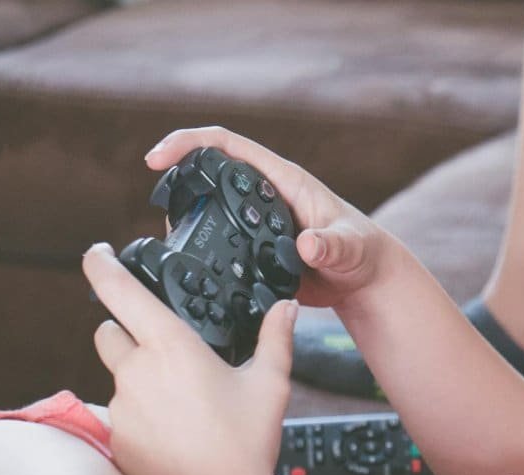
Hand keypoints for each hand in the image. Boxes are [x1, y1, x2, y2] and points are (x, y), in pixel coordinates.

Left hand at [82, 242, 296, 474]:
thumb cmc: (246, 444)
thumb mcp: (271, 385)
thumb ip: (276, 339)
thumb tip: (286, 309)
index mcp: (171, 347)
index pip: (120, 291)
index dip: (101, 265)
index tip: (97, 253)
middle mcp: (136, 372)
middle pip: (108, 331)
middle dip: (126, 330)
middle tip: (163, 347)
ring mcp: (121, 406)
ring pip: (118, 374)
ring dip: (138, 376)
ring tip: (182, 401)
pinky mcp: (115, 438)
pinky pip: (122, 411)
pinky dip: (142, 412)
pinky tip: (176, 431)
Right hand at [145, 127, 400, 313]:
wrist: (365, 282)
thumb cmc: (364, 254)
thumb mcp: (349, 248)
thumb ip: (330, 245)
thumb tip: (307, 244)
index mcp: (284, 180)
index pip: (229, 146)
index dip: (190, 143)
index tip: (159, 157)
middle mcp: (265, 195)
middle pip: (211, 173)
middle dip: (179, 179)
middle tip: (160, 201)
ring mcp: (257, 222)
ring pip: (210, 208)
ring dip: (186, 216)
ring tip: (170, 238)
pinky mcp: (254, 248)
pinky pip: (219, 241)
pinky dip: (200, 247)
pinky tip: (187, 263)